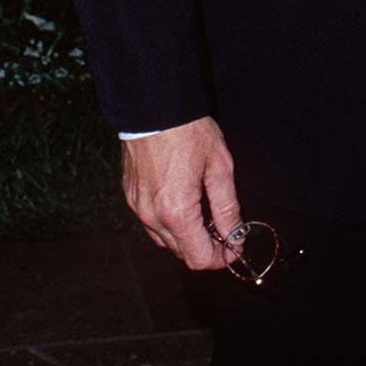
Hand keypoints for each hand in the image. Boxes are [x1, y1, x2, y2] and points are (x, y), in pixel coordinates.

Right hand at [121, 115, 241, 271]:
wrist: (152, 107)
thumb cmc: (188, 131)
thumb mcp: (219, 166)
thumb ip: (227, 208)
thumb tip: (235, 236)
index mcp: (176, 212)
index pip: (199, 258)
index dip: (221, 259)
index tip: (234, 247)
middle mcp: (152, 216)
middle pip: (181, 253)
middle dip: (205, 247)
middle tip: (224, 229)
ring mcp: (137, 207)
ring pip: (165, 241)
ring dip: (186, 236)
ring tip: (204, 214)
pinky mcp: (130, 197)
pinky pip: (150, 223)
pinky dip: (169, 223)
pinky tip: (183, 202)